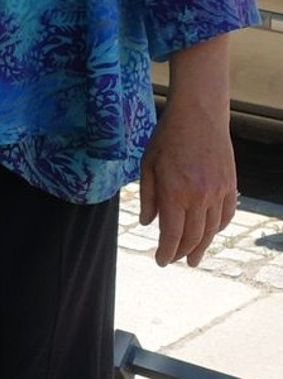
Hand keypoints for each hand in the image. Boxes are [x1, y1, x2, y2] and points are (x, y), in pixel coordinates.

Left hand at [138, 99, 237, 266]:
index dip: (166, 251)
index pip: (171, 234)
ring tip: (194, 256)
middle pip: (193, 236)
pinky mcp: (230, 185)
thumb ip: (148, 197)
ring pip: (212, 228)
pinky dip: (218, 227)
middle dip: (182, 252)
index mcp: (174, 193)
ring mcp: (218, 192)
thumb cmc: (167, 139)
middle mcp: (199, 196)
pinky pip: (226, 214)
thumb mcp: (147, 166)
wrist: (199, 117)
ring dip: (202, 245)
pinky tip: (211, 233)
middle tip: (176, 261)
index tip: (160, 261)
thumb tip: (149, 223)